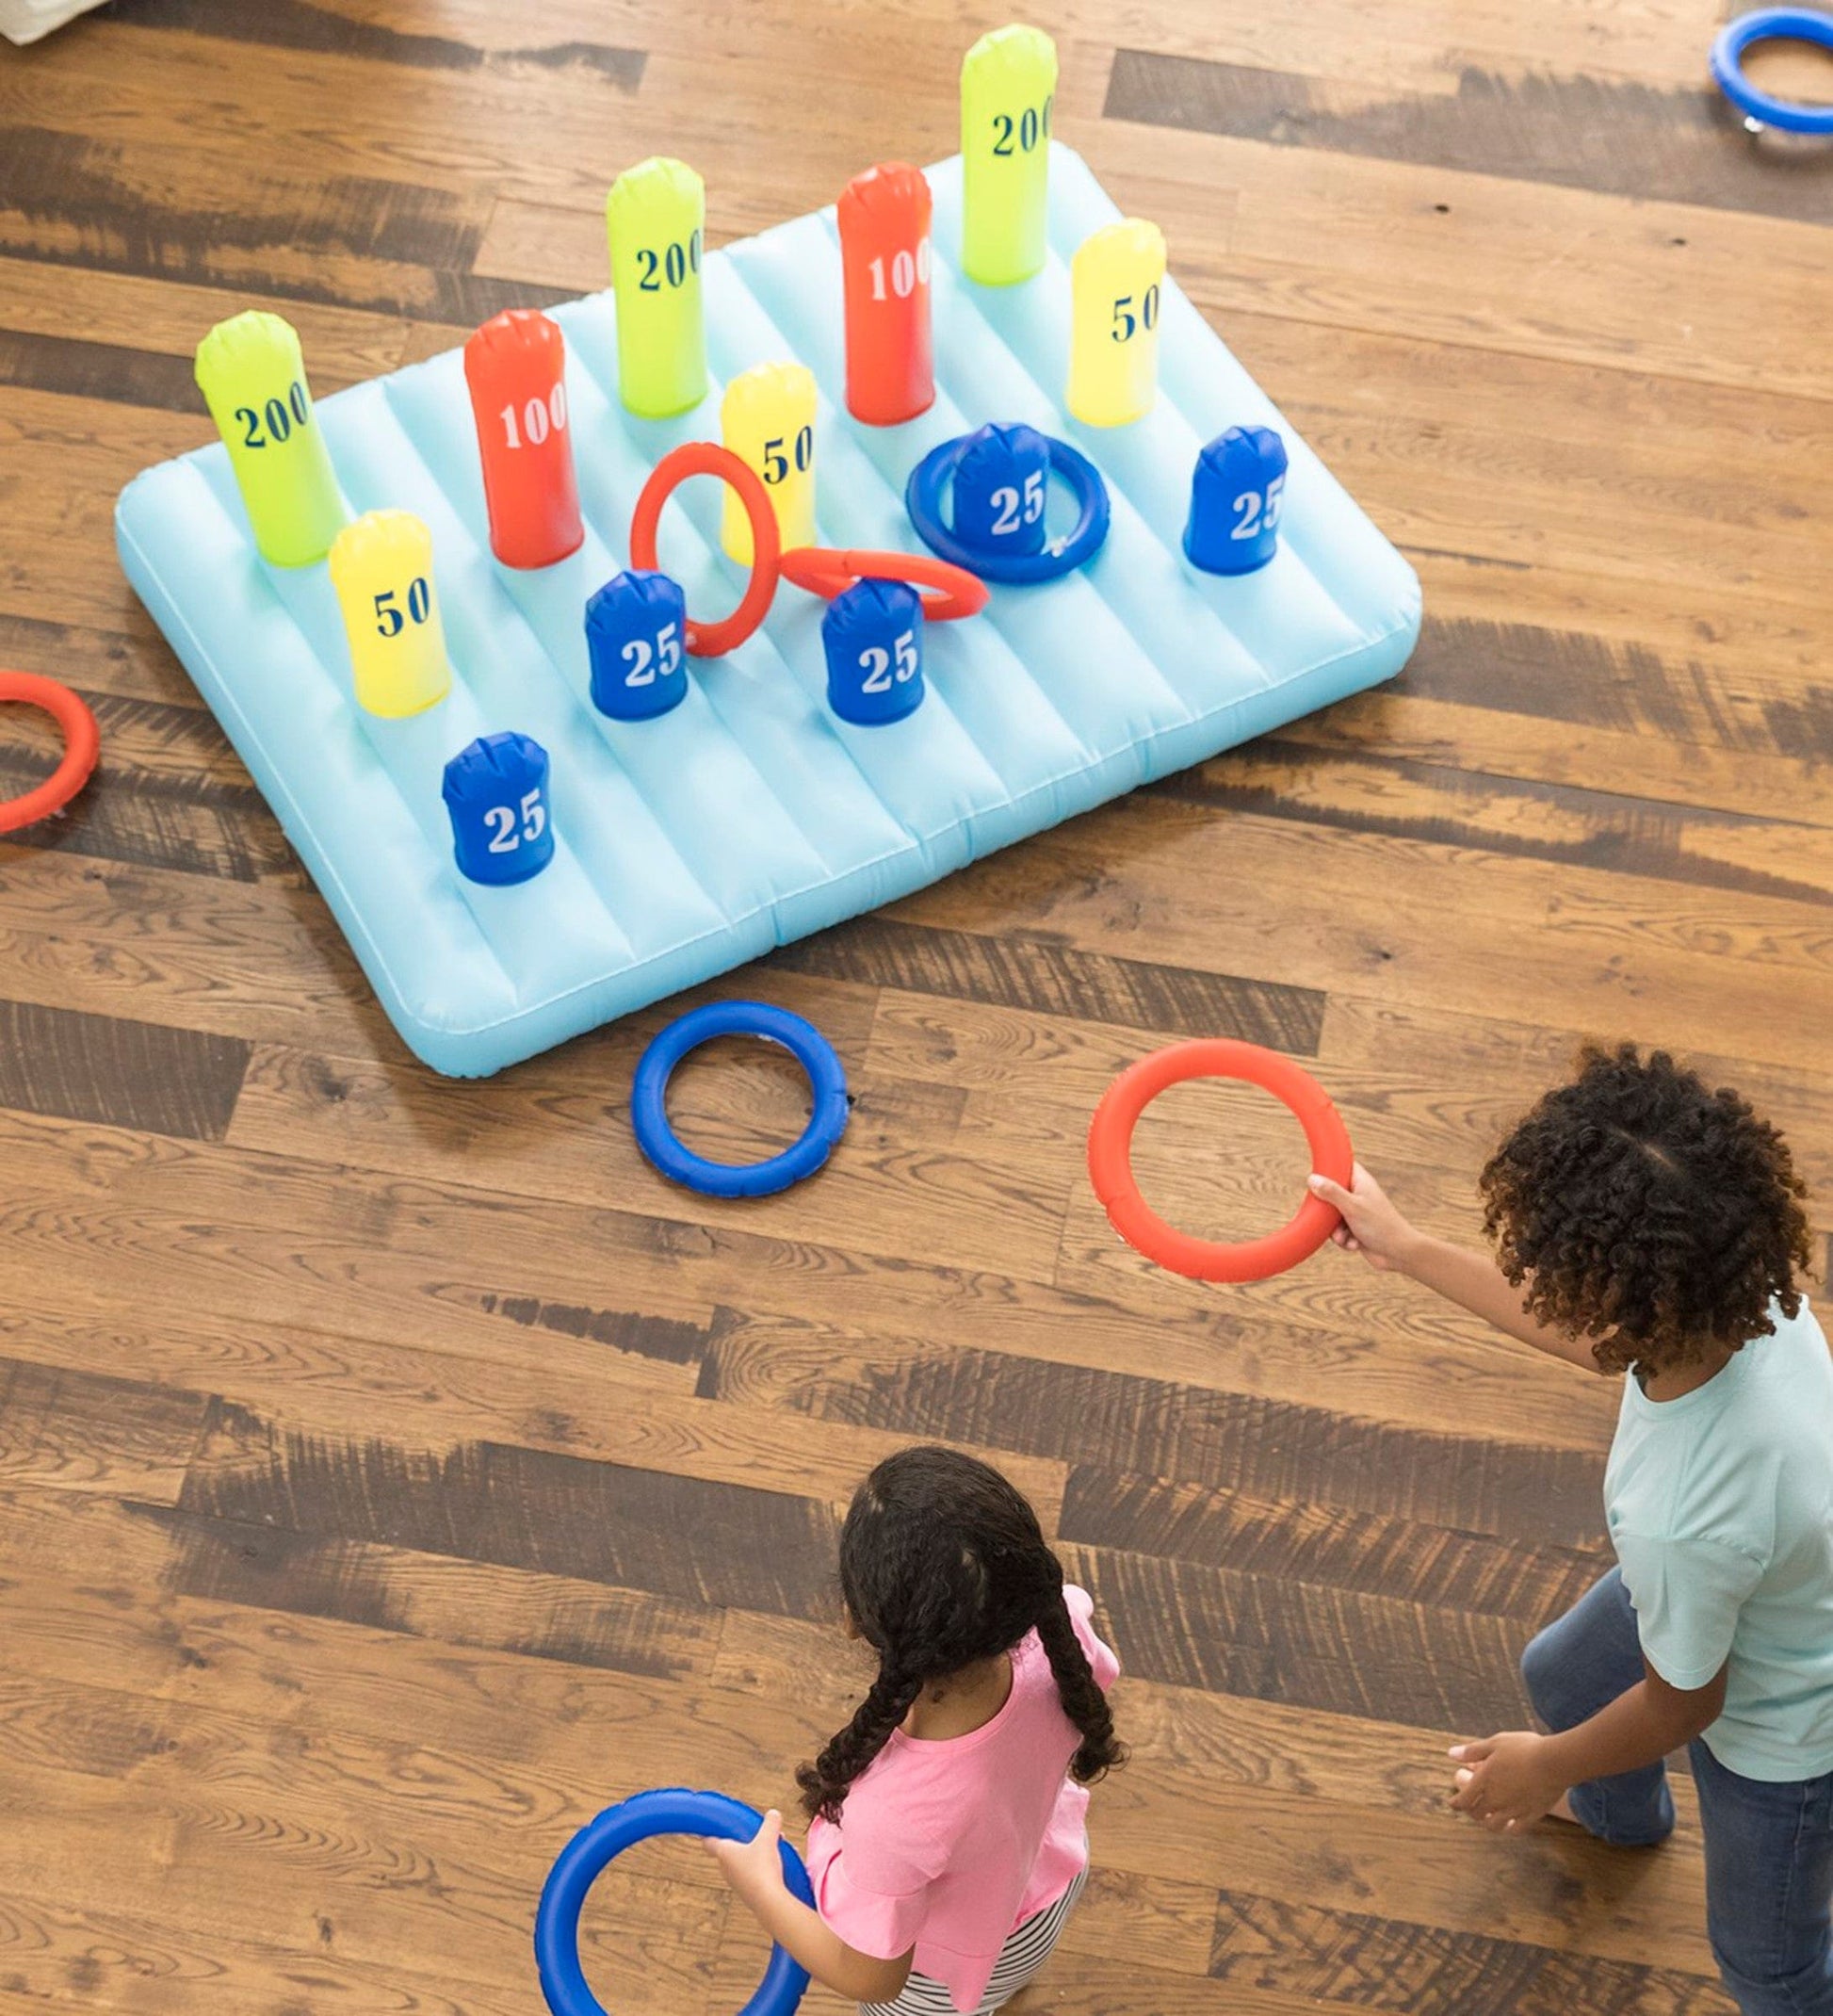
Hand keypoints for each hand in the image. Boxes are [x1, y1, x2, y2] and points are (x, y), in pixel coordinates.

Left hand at [704, 1810, 790, 1910]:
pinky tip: (779, 1865)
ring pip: (744, 1862)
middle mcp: (725, 1868)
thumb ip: (770, 1823)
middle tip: (760, 1835)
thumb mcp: (769, 1839)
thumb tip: (773, 1813)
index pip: (709, 1842)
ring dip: (757, 1854)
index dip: (707, 1834)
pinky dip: (763, 1868)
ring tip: (777, 1848)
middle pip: (730, 1850)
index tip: (706, 1830)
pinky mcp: (747, 1892)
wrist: (768, 1902)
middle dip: (745, 1841)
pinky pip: (752, 1874)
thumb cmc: (763, 1868)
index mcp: (724, 1852)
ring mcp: (736, 1882)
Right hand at [1308, 1163, 1417, 1272]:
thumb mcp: (1352, 1207)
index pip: (1342, 1166)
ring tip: (1345, 1236)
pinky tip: (1354, 1244)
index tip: (1316, 1174)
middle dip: (1327, 1211)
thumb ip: (1331, 1192)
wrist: (1398, 1253)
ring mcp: (1357, 1212)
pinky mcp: (1356, 1229)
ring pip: (1332, 1217)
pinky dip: (1344, 1240)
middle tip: (1330, 1216)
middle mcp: (1359, 1195)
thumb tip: (1312, 1179)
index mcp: (1361, 1182)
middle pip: (1331, 1194)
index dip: (1329, 1169)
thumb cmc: (1381, 1226)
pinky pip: (1339, 1232)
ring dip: (1336, 1230)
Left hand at [1448, 1733, 1566, 1831]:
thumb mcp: (1495, 1743)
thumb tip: (1451, 1755)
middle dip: (1471, 1810)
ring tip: (1487, 1816)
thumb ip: (1472, 1751)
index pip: (1463, 1800)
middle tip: (1472, 1804)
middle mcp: (1497, 1799)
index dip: (1456, 1803)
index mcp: (1484, 1781)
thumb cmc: (1523, 1748)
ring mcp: (1514, 1810)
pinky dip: (1509, 1828)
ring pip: (1494, 1825)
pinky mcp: (1532, 1816)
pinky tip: (1509, 1823)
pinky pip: (1516, 1829)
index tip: (1452, 1803)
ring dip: (1487, 1822)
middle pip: (1477, 1814)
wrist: (1555, 1762)